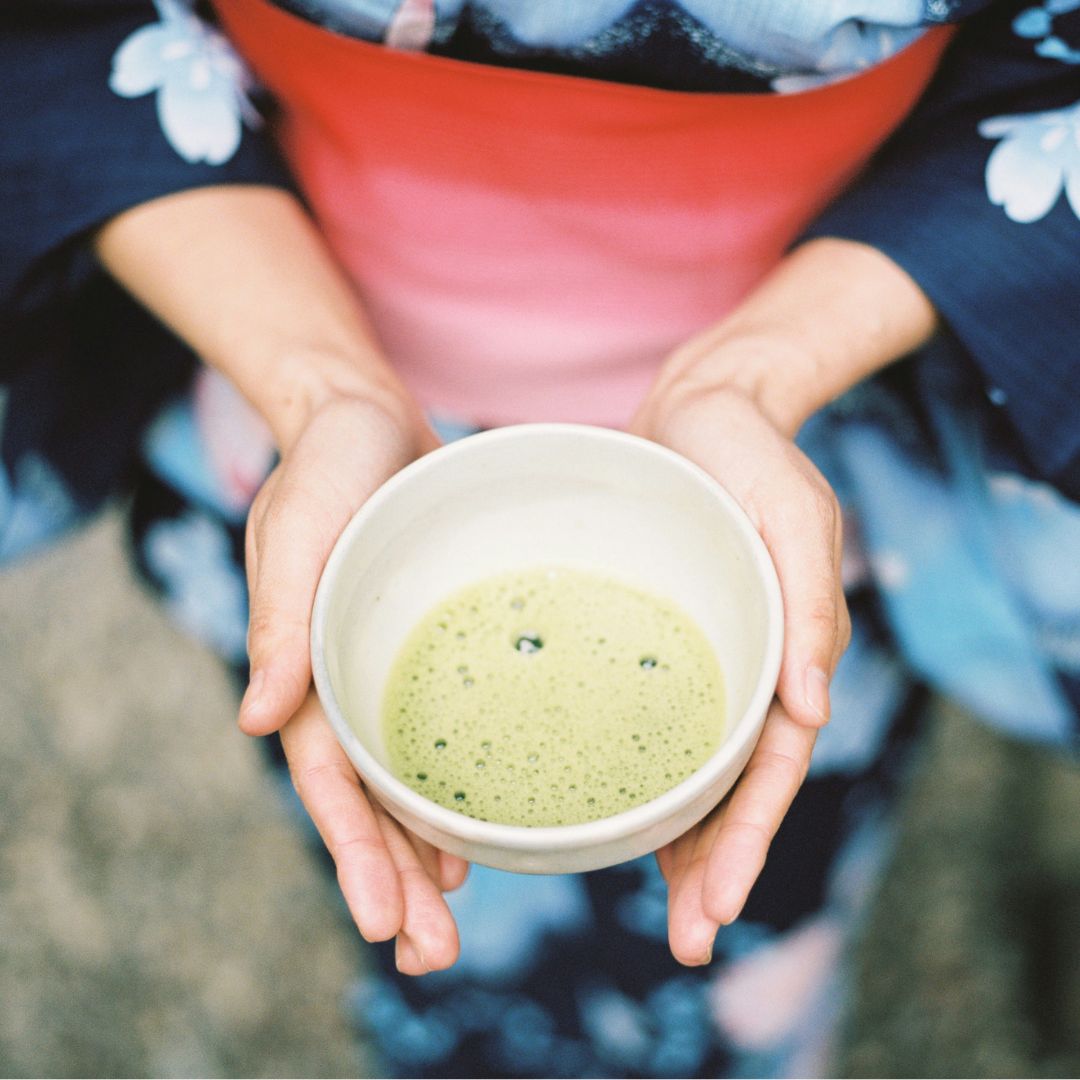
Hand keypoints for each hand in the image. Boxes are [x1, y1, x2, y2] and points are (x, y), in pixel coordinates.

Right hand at [238, 394, 467, 972]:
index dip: (354, 851)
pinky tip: (479, 834)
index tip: (386, 923)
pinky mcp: (435, 646)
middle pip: (370, 800)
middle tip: (431, 957)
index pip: (329, 779)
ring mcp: (392, 669)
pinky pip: (447, 730)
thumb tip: (252, 721)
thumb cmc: (326, 465)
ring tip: (454, 925)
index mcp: (307, 667)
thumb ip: (281, 617)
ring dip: (425, 852)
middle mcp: (347, 682)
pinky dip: (457, 787)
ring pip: (408, 779)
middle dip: (395, 880)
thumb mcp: (297, 528)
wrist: (367, 418)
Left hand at [631, 377, 850, 964]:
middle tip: (687, 944)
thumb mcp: (791, 511)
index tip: (718, 907)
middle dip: (714, 867)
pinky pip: (646, 720)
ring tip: (658, 913)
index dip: (746, 837)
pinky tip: (614, 817)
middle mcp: (741, 669)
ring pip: (691, 768)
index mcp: (783, 652)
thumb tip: (814, 706)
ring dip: (679, 844)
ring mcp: (695, 660)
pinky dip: (639, 775)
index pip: (770, 765)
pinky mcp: (650, 641)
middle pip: (731, 786)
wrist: (701, 412)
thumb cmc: (752, 458)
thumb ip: (807, 602)